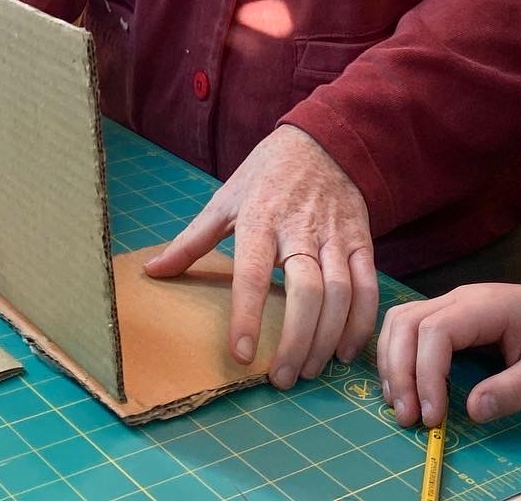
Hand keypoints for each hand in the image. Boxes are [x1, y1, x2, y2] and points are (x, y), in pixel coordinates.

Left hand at [143, 125, 377, 388]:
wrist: (322, 141)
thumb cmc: (266, 174)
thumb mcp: (225, 200)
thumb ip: (192, 241)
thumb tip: (152, 271)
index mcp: (259, 218)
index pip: (252, 273)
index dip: (246, 315)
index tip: (242, 355)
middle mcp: (299, 228)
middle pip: (306, 291)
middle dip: (296, 340)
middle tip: (283, 378)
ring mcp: (334, 234)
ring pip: (339, 293)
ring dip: (327, 338)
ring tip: (310, 370)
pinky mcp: (361, 239)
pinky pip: (368, 286)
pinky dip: (361, 322)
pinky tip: (345, 350)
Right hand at [377, 283, 520, 427]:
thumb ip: (515, 390)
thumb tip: (472, 411)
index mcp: (486, 306)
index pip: (436, 331)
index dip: (426, 374)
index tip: (433, 417)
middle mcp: (459, 297)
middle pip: (408, 322)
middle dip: (400, 371)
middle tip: (407, 418)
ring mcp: (451, 303)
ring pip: (401, 321)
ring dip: (392, 362)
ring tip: (400, 405)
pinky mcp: (448, 315)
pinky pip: (409, 326)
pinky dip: (397, 354)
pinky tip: (403, 385)